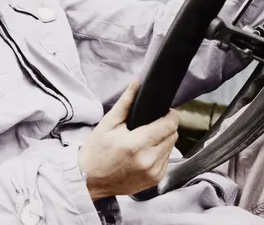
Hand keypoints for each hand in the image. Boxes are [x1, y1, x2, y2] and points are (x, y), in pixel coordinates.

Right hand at [78, 80, 178, 200]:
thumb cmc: (96, 151)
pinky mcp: (155, 180)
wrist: (90, 181)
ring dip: (163, 140)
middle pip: (173, 135)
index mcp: (137, 144)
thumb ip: (125, 103)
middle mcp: (149, 160)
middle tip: (150, 124)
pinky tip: (145, 152)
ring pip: (172, 147)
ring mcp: (153, 172)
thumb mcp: (107, 124)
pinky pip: (167, 160)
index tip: (163, 112)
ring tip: (146, 138)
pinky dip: (160, 153)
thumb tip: (137, 83)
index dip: (169, 115)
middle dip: (166, 126)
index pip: (169, 125)